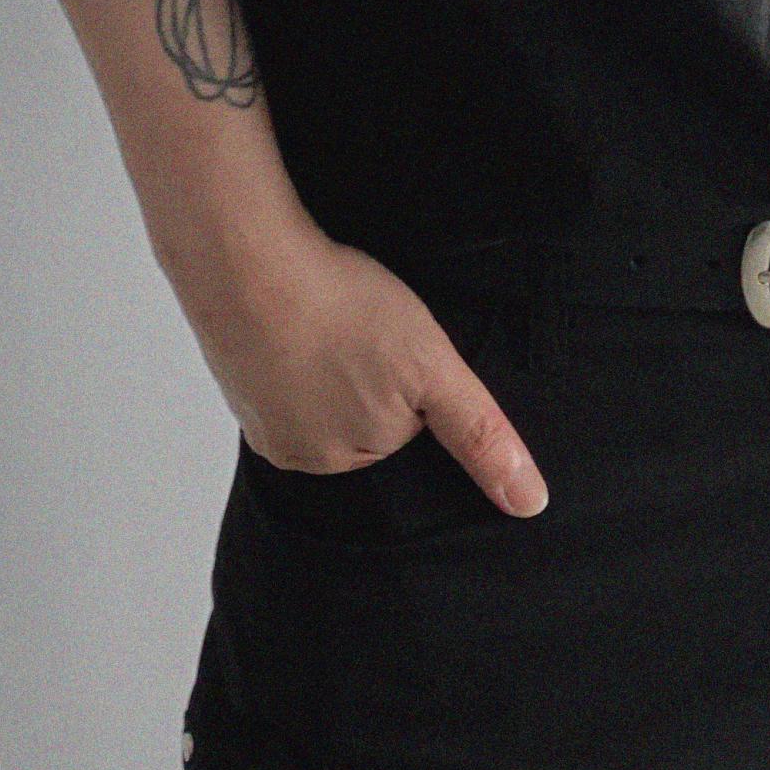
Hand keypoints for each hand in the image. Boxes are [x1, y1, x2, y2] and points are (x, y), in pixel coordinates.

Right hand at [180, 220, 550, 516]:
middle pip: (365, 422)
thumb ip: (479, 435)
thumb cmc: (341, 307)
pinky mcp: (240, 393)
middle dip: (373, 381)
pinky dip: (293, 360)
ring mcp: (266, 426)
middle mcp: (307, 458)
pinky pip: (284, 388)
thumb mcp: (433, 368)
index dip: (411, 384)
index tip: (398, 348)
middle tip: (363, 330)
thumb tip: (530, 505)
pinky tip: (296, 327)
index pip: (407, 431)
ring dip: (332, 371)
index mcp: (354, 457)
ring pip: (323, 404)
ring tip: (330, 326)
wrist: (250, 265)